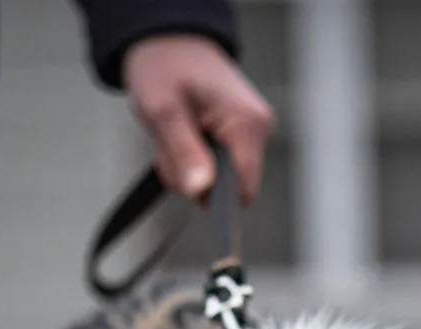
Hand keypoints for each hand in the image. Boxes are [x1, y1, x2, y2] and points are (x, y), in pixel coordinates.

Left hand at [122, 34, 274, 203]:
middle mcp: (258, 128)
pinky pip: (220, 165)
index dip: (212, 195)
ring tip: (174, 136)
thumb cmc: (164, 67)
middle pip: (230, 187)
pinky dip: (195, 159)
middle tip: (169, 146)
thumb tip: (200, 191)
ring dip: (190, 168)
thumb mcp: (162, 111)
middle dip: (194, 178)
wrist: (170, 41)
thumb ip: (182, 153)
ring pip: (222, 180)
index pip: (242, 189)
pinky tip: (185, 135)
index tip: (185, 178)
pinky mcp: (242, 135)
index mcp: (246, 122)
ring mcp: (252, 131)